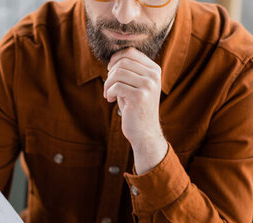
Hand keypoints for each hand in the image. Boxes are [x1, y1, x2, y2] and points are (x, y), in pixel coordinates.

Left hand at [104, 47, 167, 173]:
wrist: (144, 131)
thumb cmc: (135, 107)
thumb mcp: (134, 85)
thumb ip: (128, 71)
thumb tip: (112, 59)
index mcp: (154, 69)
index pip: (130, 52)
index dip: (115, 59)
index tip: (109, 71)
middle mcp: (153, 75)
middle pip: (122, 61)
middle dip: (110, 74)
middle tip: (108, 87)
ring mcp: (148, 85)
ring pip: (117, 73)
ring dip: (107, 84)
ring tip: (108, 94)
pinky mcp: (140, 96)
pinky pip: (116, 86)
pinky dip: (109, 93)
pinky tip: (110, 100)